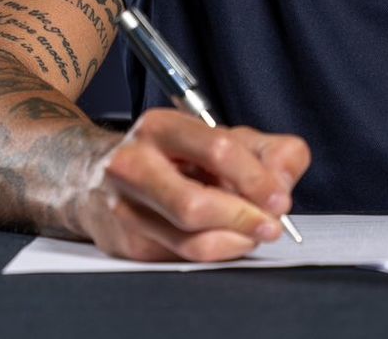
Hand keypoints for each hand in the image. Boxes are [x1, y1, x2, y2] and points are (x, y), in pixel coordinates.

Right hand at [77, 109, 310, 261]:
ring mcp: (125, 208)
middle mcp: (134, 165)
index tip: (280, 199)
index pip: (217, 150)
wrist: (103, 177)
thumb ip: (267, 151)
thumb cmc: (174, 157)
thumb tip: (284, 182)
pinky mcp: (128, 244)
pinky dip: (219, 252)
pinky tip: (229, 239)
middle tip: (272, 225)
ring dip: (236, 241)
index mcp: (161, 127)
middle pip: (196, 204)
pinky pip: (184, 258)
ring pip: (191, 241)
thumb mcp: (224, 138)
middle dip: (244, 218)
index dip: (256, 179)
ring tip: (254, 233)